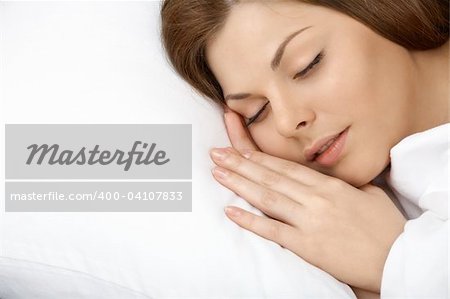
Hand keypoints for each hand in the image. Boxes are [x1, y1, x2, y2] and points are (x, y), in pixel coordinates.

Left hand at [209, 107, 405, 291]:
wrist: (399, 258)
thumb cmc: (386, 226)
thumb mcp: (367, 194)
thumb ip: (343, 185)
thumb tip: (329, 180)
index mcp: (329, 185)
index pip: (286, 167)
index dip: (259, 157)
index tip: (239, 149)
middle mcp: (315, 198)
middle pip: (270, 176)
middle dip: (240, 163)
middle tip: (216, 153)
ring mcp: (309, 221)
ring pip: (267, 196)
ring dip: (239, 183)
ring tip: (217, 173)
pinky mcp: (306, 245)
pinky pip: (272, 230)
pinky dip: (249, 220)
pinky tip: (230, 211)